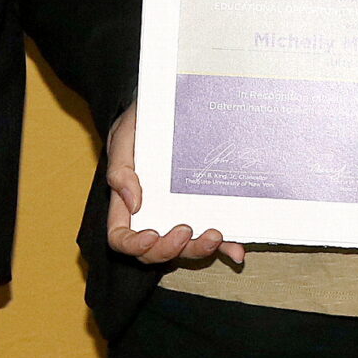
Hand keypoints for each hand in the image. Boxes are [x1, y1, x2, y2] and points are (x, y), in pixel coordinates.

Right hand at [103, 105, 244, 265]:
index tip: (151, 235)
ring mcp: (179, 214)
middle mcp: (153, 214)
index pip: (121, 237)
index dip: (133, 245)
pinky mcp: (204, 209)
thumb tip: (133, 204)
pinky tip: (237, 251)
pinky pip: (213, 235)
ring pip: (185, 249)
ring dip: (199, 250)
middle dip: (170, 249)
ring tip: (215, 235)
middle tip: (186, 230)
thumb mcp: (123, 137)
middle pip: (155, 251)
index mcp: (127, 202)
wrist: (168, 106)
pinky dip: (225, 247)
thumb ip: (120, 169)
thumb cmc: (140, 122)